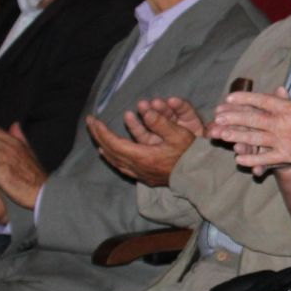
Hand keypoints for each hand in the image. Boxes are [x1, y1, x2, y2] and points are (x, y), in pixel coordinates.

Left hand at [87, 94, 202, 185]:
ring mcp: (140, 174)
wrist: (199, 177)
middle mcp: (137, 167)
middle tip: (91, 123)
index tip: (93, 120)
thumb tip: (145, 111)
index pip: (114, 143)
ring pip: (115, 161)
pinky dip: (113, 158)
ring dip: (105, 147)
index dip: (102, 131)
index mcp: (143, 156)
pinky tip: (110, 154)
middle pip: (110, 151)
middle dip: (99, 136)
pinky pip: (122, 167)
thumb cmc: (191, 155)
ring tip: (98, 138)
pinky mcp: (145, 178)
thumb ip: (161, 122)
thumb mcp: (179, 134)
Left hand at [208, 64, 290, 173]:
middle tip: (217, 117)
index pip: (262, 100)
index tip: (229, 98)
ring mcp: (285, 141)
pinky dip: (252, 158)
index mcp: (290, 108)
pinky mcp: (289, 156)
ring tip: (220, 135)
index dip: (244, 98)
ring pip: (255, 138)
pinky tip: (238, 158)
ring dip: (236, 136)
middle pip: (253, 119)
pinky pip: (266, 157)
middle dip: (233, 117)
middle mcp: (284, 124)